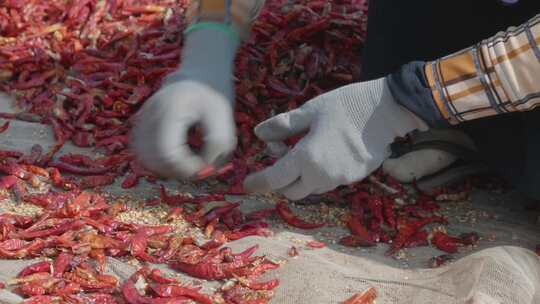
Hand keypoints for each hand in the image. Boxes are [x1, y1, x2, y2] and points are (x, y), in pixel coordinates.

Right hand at [131, 81, 235, 178]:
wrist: (196, 79)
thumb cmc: (212, 97)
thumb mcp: (224, 118)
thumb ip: (217, 145)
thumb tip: (203, 170)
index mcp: (171, 107)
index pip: (167, 151)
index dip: (185, 168)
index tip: (204, 166)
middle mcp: (149, 112)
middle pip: (153, 158)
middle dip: (177, 171)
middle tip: (198, 167)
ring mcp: (140, 119)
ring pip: (145, 159)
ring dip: (168, 169)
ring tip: (188, 161)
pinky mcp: (137, 127)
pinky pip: (142, 154)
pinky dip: (158, 163)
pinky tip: (176, 156)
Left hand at [243, 78, 427, 199]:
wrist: (387, 111)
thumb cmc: (345, 106)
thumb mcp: (310, 111)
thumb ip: (283, 126)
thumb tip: (259, 134)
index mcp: (307, 158)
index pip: (274, 179)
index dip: (258, 182)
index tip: (246, 184)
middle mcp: (322, 175)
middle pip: (291, 191)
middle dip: (279, 180)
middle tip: (281, 154)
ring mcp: (339, 179)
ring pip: (309, 189)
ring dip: (299, 178)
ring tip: (304, 150)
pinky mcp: (353, 178)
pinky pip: (327, 183)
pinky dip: (317, 175)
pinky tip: (323, 153)